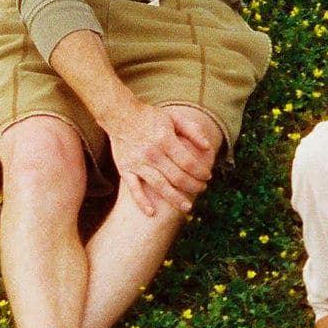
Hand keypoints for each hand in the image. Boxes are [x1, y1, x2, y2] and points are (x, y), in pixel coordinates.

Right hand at [106, 99, 216, 217]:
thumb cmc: (150, 117)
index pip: (188, 162)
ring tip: (187, 206)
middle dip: (193, 186)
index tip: (208, 176)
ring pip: (159, 186)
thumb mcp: (174, 118)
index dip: (200, 172)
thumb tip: (208, 147)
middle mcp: (151, 153)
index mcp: (165, 139)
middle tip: (202, 189)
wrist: (119, 115)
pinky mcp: (125, 169)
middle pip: (177, 177)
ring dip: (175, 199)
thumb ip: (193, 131)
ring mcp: (137, 163)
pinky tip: (151, 213)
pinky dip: (141, 202)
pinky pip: (133, 189)